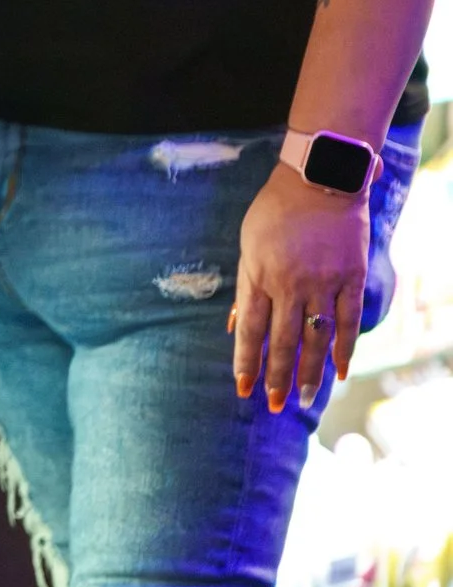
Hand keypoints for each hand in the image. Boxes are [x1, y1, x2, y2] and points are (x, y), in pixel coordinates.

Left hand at [231, 165, 367, 411]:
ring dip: (308, 373)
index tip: (243, 388)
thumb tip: (236, 325)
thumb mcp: (247, 246)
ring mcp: (322, 284)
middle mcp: (289, 285)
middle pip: (282, 342)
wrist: (318, 181)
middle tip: (273, 405)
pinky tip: (340, 372)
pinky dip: (344, 349)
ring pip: (315, 339)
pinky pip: (347, 322)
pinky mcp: (350, 279)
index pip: (251, 330)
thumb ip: (246, 288)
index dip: (246, 362)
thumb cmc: (274, 212)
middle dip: (275, 377)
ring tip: (302, 400)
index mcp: (258, 275)